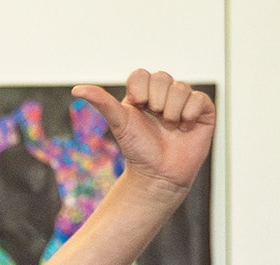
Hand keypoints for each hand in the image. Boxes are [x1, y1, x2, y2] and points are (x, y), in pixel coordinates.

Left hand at [73, 69, 215, 194]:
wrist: (158, 176)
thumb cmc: (138, 151)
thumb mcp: (119, 123)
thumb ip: (101, 102)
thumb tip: (76, 89)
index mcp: (144, 94)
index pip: (141, 75)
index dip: (139, 93)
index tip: (138, 111)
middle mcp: (165, 94)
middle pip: (162, 77)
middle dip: (156, 102)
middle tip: (156, 121)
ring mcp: (185, 101)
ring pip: (180, 88)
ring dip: (171, 112)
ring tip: (170, 127)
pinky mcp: (203, 110)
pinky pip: (199, 98)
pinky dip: (189, 114)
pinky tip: (184, 128)